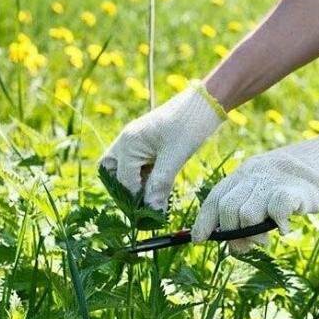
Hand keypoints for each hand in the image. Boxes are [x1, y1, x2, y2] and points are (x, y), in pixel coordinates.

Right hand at [99, 81, 226, 210]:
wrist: (206, 102)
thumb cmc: (190, 125)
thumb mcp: (176, 157)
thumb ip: (160, 184)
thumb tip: (152, 211)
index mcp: (128, 143)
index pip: (124, 182)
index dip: (136, 200)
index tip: (151, 216)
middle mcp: (126, 141)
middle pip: (112, 174)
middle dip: (127, 191)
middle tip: (145, 205)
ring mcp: (135, 140)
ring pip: (123, 169)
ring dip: (136, 184)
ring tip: (155, 195)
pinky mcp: (146, 142)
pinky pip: (137, 164)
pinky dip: (144, 176)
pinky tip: (160, 184)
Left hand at [191, 132, 318, 252]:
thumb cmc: (294, 181)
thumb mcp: (264, 190)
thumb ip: (247, 211)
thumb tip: (233, 246)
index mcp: (242, 175)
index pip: (214, 199)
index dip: (204, 222)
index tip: (198, 240)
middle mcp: (252, 176)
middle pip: (227, 210)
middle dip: (231, 234)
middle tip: (244, 247)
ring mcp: (271, 182)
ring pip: (246, 214)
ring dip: (253, 234)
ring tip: (265, 239)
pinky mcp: (292, 191)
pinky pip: (275, 212)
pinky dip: (277, 226)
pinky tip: (284, 228)